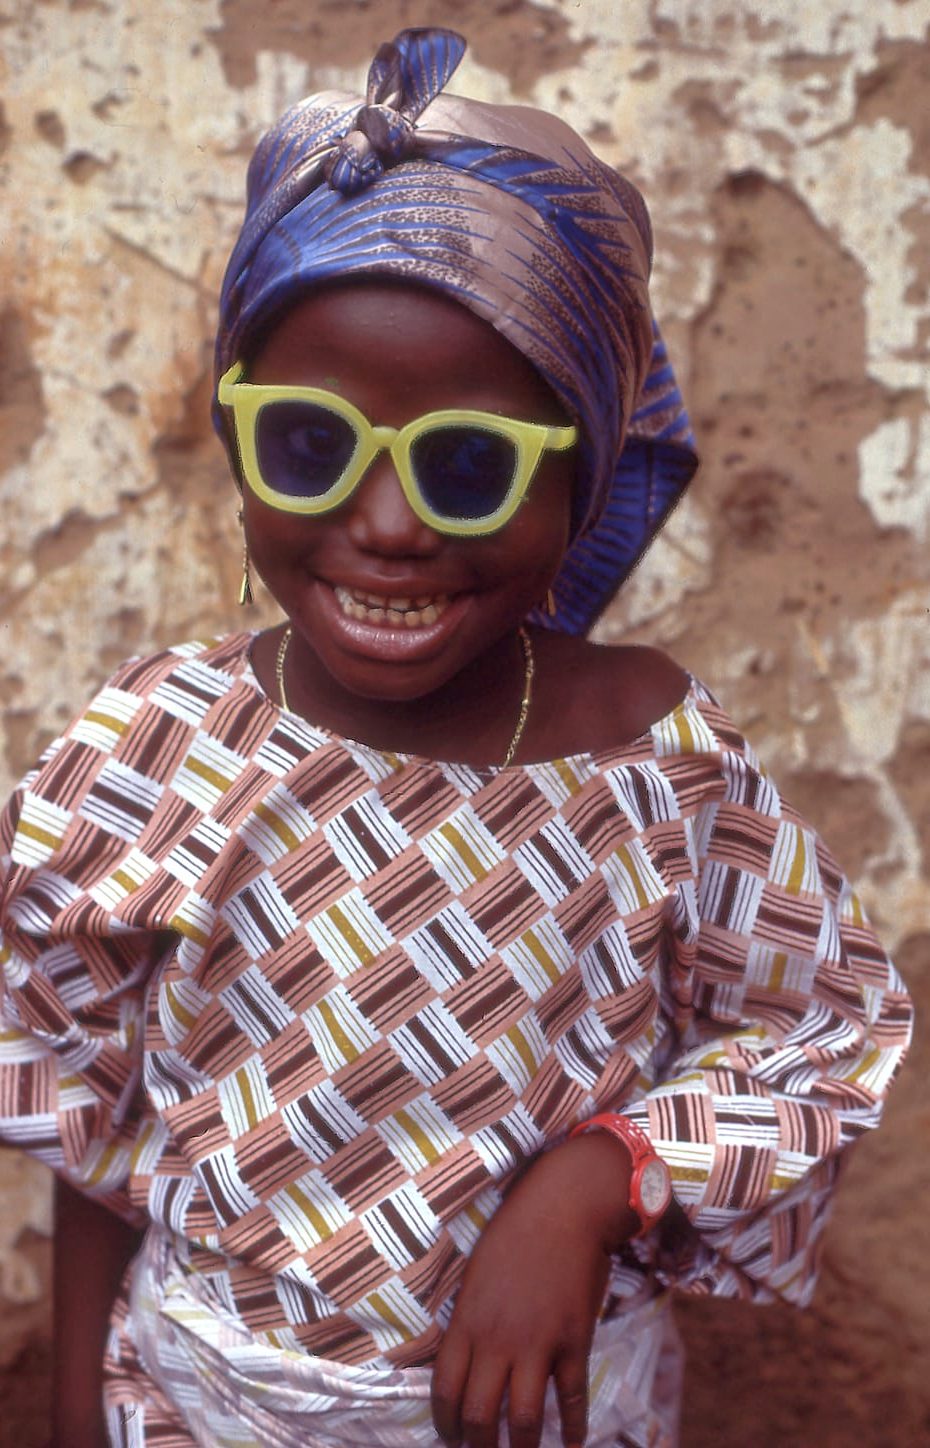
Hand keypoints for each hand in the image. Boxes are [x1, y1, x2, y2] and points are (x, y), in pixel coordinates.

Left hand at [431, 1132, 636, 1447]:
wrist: (563, 1207)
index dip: (445, 1424)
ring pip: (523, 1419)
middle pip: (479, 1415)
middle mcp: (497, 1338)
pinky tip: (571, 1444)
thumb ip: (468, 1321)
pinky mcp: (573, 1341)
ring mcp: (537, 1342)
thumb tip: (463, 1363)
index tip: (451, 1438)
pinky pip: (571, 1398)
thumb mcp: (475, 1275)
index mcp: (467, 1321)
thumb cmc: (514, 1234)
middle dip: (478, 1445)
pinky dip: (572, 1429)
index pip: (444, 1391)